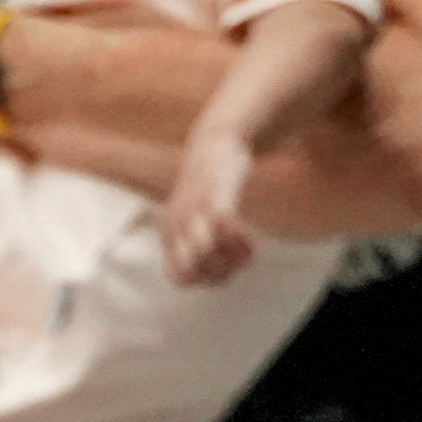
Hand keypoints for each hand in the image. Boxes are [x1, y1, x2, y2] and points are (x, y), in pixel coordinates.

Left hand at [159, 134, 260, 287]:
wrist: (215, 139)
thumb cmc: (207, 185)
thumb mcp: (194, 216)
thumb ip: (196, 243)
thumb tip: (215, 274)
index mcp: (170, 233)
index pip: (180, 278)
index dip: (205, 282)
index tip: (224, 272)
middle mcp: (178, 224)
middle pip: (192, 270)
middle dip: (219, 274)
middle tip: (238, 264)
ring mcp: (195, 209)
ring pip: (205, 252)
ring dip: (232, 259)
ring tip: (248, 252)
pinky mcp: (216, 193)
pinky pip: (223, 225)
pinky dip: (239, 240)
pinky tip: (250, 241)